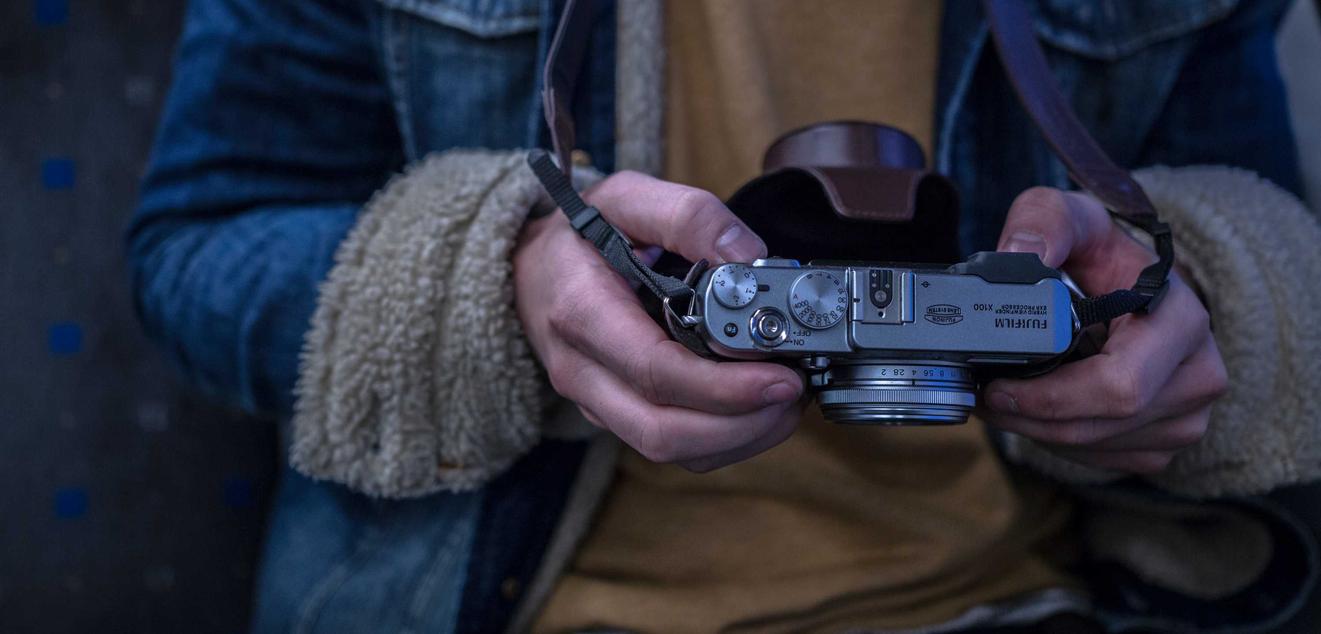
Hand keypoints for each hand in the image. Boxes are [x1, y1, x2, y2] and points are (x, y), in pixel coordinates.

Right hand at [513, 171, 804, 470]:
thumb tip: (749, 255)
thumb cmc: (579, 234)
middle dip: (742, 424)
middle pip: (663, 432)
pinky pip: (673, 448)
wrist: (529, 270)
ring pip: (672, 451)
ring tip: (787, 401)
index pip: (655, 371)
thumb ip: (686, 214)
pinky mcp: (615, 417)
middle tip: (795, 392)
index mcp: (581, 313)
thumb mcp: (624, 197)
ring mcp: (596, 402)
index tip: (782, 377)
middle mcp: (582, 371)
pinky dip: (724, 440)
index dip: (724, 387)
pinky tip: (759, 409)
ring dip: (740, 438)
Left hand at [982, 188, 1227, 473]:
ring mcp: (1188, 415)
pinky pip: (1102, 461)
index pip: (1119, 384)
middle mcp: (1198, 373)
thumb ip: (1044, 220)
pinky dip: (1059, 442)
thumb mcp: (1070, 217)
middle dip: (1030, 418)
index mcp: (1181, 320)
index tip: (994, 385)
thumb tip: (1018, 253)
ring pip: (1098, 448)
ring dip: (1037, 432)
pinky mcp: (1166, 443)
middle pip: (1102, 424)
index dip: (1050, 397)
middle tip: (981, 397)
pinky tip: (1034, 412)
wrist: (1131, 285)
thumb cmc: (1099, 254)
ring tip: (999, 400)